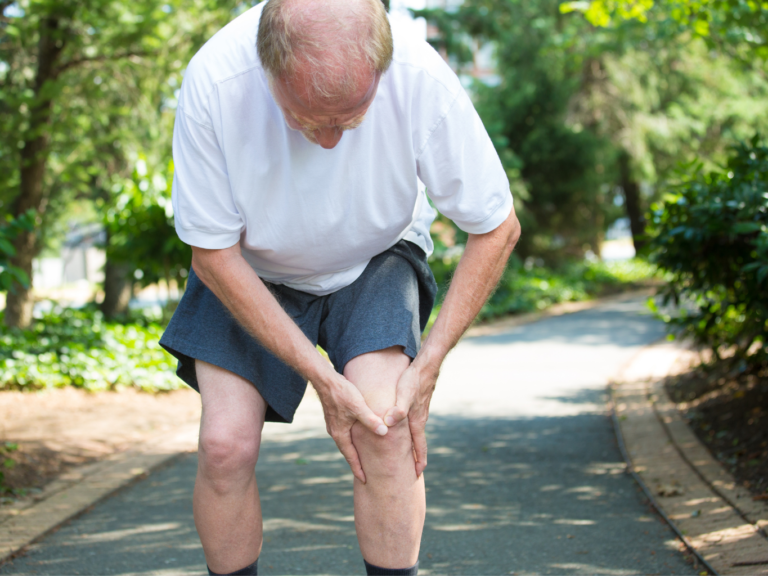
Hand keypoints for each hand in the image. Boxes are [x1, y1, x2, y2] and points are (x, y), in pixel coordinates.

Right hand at [313, 374, 387, 483]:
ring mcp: (333, 424)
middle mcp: (335, 431)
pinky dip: (351, 440)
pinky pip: (344, 433)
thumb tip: (384, 433)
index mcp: (340, 434)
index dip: (358, 469)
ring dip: (353, 450)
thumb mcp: (359, 407)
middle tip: (364, 474)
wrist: (324, 380)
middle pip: (347, 451)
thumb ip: (371, 420)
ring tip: (362, 457)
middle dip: (355, 463)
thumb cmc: (342, 393)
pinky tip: (357, 436)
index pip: (350, 456)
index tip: (364, 480)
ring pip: (345, 442)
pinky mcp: (334, 416)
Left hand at [382, 363, 438, 477]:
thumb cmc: (414, 380)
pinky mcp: (418, 404)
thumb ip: (398, 409)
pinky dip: (411, 432)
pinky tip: (405, 429)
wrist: (426, 366)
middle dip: (417, 457)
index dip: (418, 460)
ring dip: (414, 444)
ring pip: (416, 432)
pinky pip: (414, 422)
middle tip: (414, 470)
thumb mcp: (404, 395)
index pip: (419, 446)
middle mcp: (419, 419)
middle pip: (419, 442)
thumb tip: (389, 424)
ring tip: (409, 453)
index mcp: (417, 421)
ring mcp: (420, 411)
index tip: (417, 473)